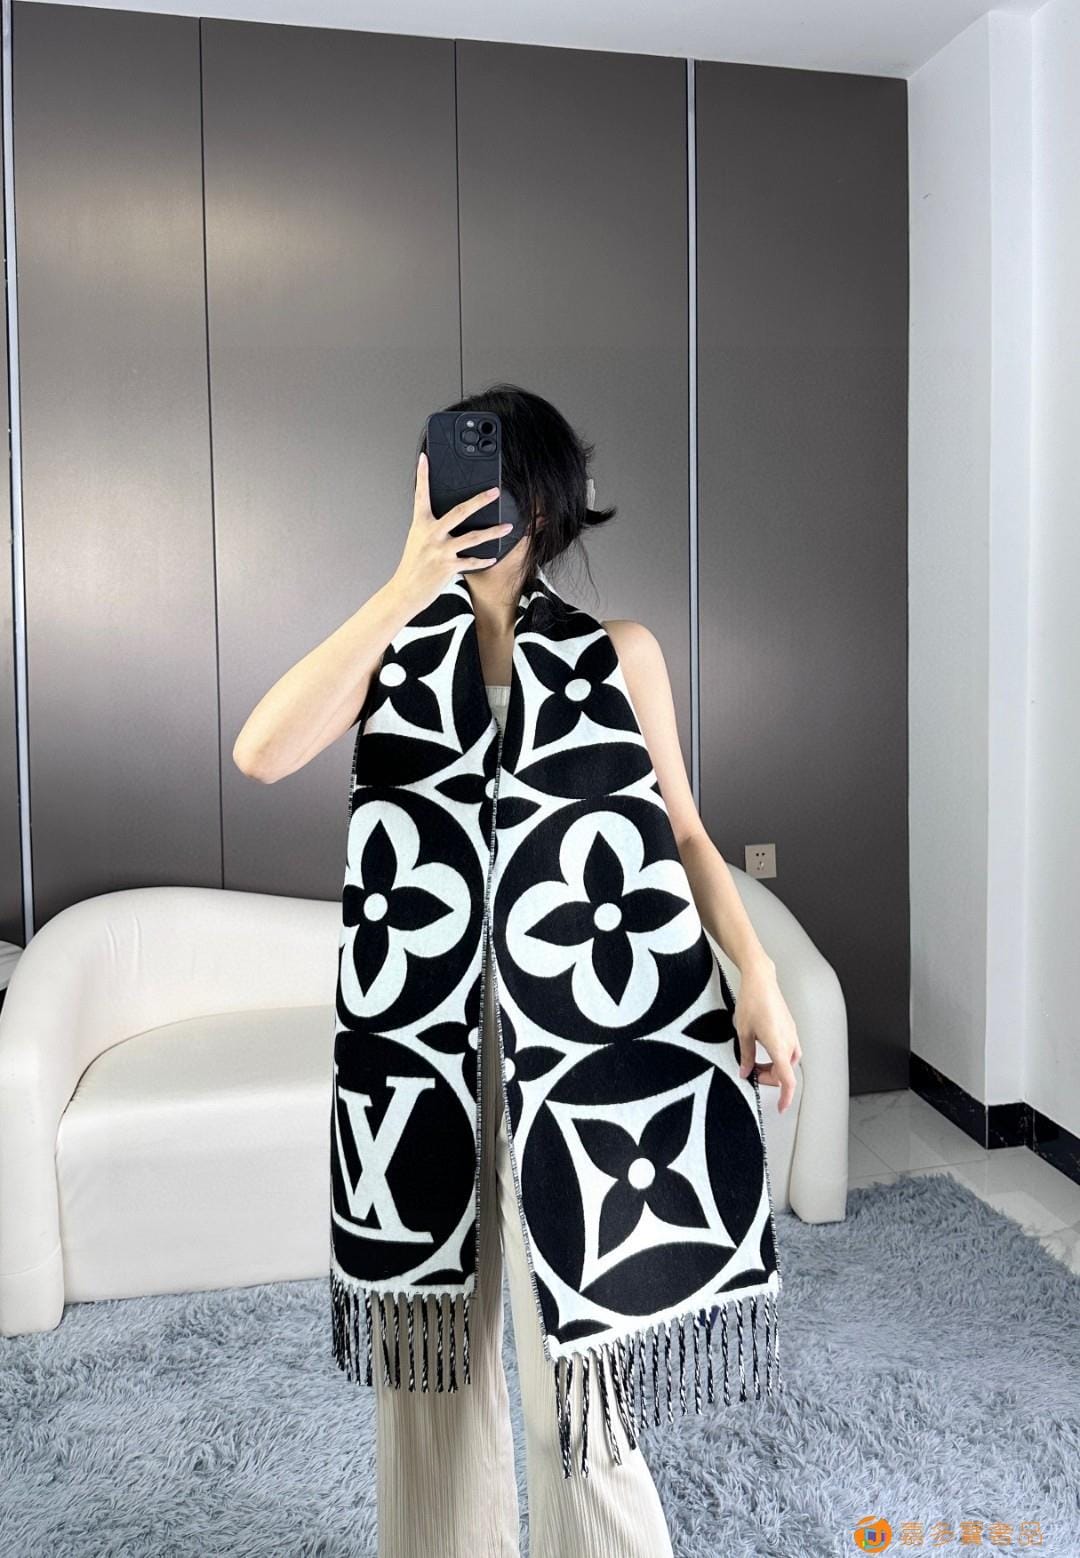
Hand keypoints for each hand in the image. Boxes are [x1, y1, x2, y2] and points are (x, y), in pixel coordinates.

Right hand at [388, 451, 513, 615]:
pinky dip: (483, 560)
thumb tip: (448, 518)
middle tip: (494, 491)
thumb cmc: (413, 566)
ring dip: (493, 531)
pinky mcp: (449, 566)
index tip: (425, 458)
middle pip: (460, 511)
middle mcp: (431, 534)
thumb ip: (431, 527)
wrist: (405, 591)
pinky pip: (471, 561)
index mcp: (421, 524)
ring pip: (473, 537)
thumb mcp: (417, 540)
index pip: (421, 495)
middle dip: (480, 500)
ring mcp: (441, 550)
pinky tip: (492, 557)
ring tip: (508, 526)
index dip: (422, 475)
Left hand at [733, 962, 801, 1113]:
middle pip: (786, 1072)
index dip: (785, 1097)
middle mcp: (789, 1041)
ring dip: (775, 1067)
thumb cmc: (752, 1001)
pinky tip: (763, 1049)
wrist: (761, 980)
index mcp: (779, 1046)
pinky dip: (778, 1056)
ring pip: (788, 1061)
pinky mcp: (790, 1027)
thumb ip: (746, 1057)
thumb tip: (746, 1072)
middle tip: (752, 1074)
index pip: (787, 1080)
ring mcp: (792, 1034)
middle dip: (771, 1078)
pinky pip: (789, 1049)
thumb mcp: (743, 1033)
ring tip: (756, 1063)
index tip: (781, 1107)